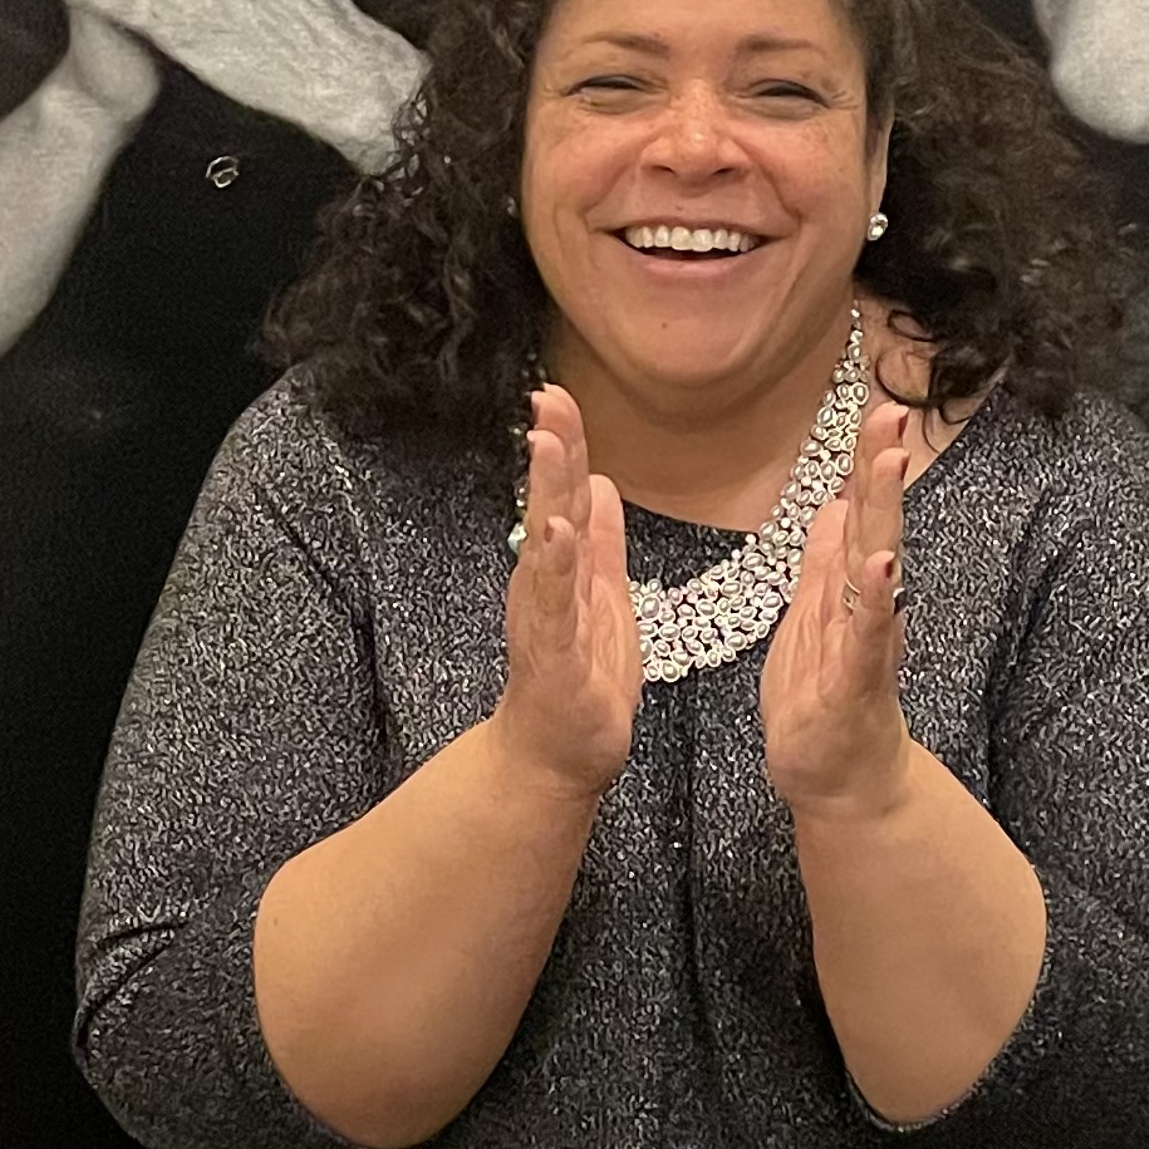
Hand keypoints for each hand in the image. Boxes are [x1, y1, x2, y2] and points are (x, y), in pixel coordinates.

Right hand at [493, 384, 639, 800]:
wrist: (558, 756)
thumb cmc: (582, 679)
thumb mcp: (603, 597)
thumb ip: (601, 542)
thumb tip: (598, 480)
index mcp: (562, 565)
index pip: (565, 491)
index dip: (565, 442)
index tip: (559, 392)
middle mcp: (545, 582)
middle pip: (550, 503)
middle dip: (552, 449)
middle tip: (549, 397)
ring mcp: (547, 616)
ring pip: (547, 543)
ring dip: (546, 493)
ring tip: (548, 444)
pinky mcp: (555, 654)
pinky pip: (555, 605)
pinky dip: (554, 567)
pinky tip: (557, 533)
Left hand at [762, 398, 912, 821]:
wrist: (836, 778)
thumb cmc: (822, 699)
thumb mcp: (812, 616)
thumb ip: (826, 561)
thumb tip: (836, 503)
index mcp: (850, 586)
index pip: (860, 509)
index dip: (865, 459)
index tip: (877, 404)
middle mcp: (868, 604)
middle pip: (876, 523)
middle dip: (881, 467)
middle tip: (891, 412)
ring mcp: (866, 640)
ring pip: (877, 565)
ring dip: (884, 514)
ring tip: (888, 464)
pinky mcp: (855, 681)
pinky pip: (866, 634)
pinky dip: (874, 598)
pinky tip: (881, 564)